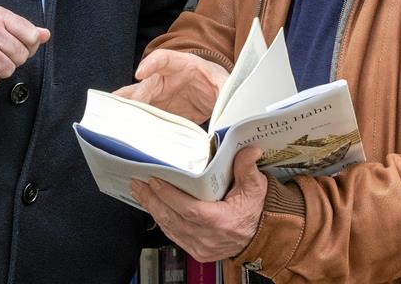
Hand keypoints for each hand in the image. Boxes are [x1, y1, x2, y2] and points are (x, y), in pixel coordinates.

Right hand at [0, 6, 49, 87]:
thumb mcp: (0, 19)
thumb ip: (24, 27)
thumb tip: (45, 35)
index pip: (31, 36)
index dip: (30, 45)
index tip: (21, 44)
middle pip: (21, 56)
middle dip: (15, 58)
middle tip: (1, 52)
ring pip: (8, 70)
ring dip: (2, 69)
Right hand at [114, 50, 228, 123]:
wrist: (217, 94)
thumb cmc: (218, 82)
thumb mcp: (226, 83)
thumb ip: (225, 90)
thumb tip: (228, 108)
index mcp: (183, 64)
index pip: (163, 58)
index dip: (150, 64)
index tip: (140, 73)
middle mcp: (166, 78)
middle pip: (145, 85)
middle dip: (134, 97)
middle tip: (126, 111)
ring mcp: (159, 95)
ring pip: (137, 100)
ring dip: (126, 111)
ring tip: (111, 121)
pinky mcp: (158, 110)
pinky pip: (143, 116)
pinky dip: (134, 124)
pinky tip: (125, 133)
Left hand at [130, 147, 267, 261]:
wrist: (261, 237)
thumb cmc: (256, 211)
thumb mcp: (255, 187)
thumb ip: (247, 167)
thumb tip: (249, 149)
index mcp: (223, 222)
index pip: (190, 210)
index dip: (170, 196)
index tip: (155, 181)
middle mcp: (209, 238)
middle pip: (173, 218)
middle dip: (153, 199)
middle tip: (139, 182)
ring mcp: (202, 247)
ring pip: (170, 227)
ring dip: (153, 208)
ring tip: (140, 191)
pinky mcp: (197, 251)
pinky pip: (174, 235)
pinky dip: (162, 220)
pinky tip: (153, 207)